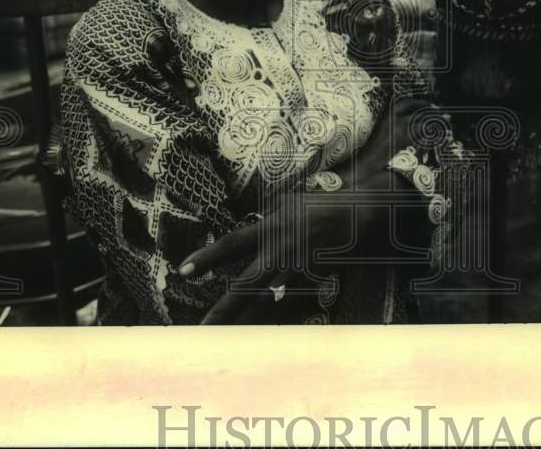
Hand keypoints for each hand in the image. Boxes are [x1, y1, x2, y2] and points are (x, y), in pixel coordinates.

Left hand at [182, 174, 391, 323]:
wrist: (357, 215)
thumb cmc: (320, 205)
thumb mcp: (287, 201)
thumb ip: (267, 218)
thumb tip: (252, 226)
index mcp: (270, 229)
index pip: (232, 244)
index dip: (208, 257)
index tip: (183, 270)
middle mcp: (280, 252)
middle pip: (246, 285)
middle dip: (224, 309)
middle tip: (203, 328)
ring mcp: (297, 271)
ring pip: (267, 302)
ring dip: (247, 321)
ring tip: (226, 339)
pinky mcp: (312, 282)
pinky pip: (289, 305)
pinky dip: (275, 320)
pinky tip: (262, 336)